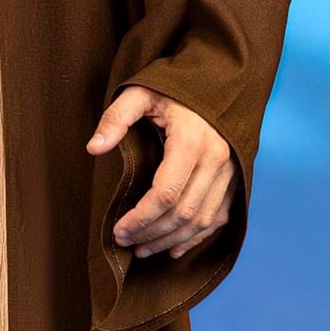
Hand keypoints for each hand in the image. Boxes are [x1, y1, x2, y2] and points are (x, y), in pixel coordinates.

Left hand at [85, 86, 236, 259]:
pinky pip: (218, 217)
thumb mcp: (140, 93)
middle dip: (151, 233)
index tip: (118, 230)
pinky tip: (173, 247)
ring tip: (143, 249)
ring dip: (170, 240)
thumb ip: (115, 118)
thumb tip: (94, 148)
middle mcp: (216, 160)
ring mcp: (230, 172)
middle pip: (183, 213)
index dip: (140, 218)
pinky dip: (196, 237)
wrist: (219, 82)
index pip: (165, 194)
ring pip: (200, 220)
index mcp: (191, 141)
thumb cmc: (176, 88)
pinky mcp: (235, 179)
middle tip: (125, 242)